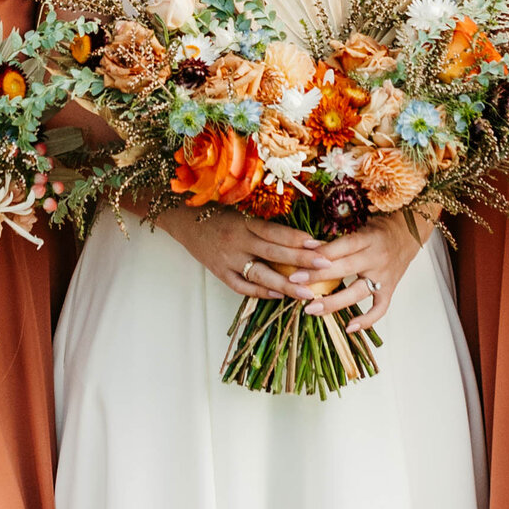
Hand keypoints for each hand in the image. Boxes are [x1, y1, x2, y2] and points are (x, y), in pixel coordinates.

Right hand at [163, 208, 331, 308]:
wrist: (183, 220)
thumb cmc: (218, 215)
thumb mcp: (242, 213)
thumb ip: (265, 227)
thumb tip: (299, 239)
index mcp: (244, 223)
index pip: (275, 232)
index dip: (297, 239)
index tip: (320, 244)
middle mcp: (237, 241)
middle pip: (273, 253)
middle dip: (301, 261)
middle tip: (326, 266)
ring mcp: (227, 260)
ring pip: (260, 274)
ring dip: (286, 284)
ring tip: (307, 293)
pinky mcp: (220, 273)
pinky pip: (242, 286)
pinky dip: (262, 292)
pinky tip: (280, 295)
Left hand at [299, 210, 423, 337]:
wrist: (408, 235)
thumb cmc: (377, 230)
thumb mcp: (358, 228)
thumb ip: (336, 241)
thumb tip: (306, 251)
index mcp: (367, 238)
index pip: (341, 247)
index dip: (320, 256)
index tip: (298, 264)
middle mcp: (376, 258)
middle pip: (345, 269)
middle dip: (318, 277)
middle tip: (295, 285)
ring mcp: (384, 276)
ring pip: (358, 292)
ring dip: (333, 302)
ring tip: (311, 309)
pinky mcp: (390, 290)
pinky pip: (380, 308)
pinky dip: (366, 320)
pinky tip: (348, 327)